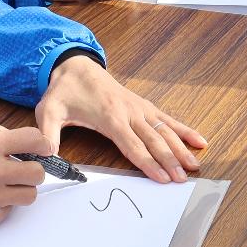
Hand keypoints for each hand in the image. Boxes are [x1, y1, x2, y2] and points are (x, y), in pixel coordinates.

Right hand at [0, 128, 46, 237]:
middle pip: (37, 173)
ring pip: (29, 195)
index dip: (40, 144)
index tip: (41, 149)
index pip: (33, 139)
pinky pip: (8, 211)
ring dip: (20, 191)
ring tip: (3, 188)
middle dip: (32, 171)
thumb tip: (10, 141)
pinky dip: (1, 207)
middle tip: (21, 172)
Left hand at [36, 55, 204, 182]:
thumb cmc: (64, 91)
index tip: (162, 178)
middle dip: (170, 161)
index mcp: (110, 117)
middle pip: (154, 141)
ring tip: (195, 166)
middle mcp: (129, 112)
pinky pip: (168, 119)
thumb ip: (48, 134)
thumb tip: (47, 156)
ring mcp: (139, 108)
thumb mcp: (49, 111)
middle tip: (183, 180)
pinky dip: (185, 130)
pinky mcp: (144, 106)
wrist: (76, 66)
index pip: (132, 145)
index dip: (148, 163)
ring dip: (181, 149)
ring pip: (165, 131)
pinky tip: (200, 141)